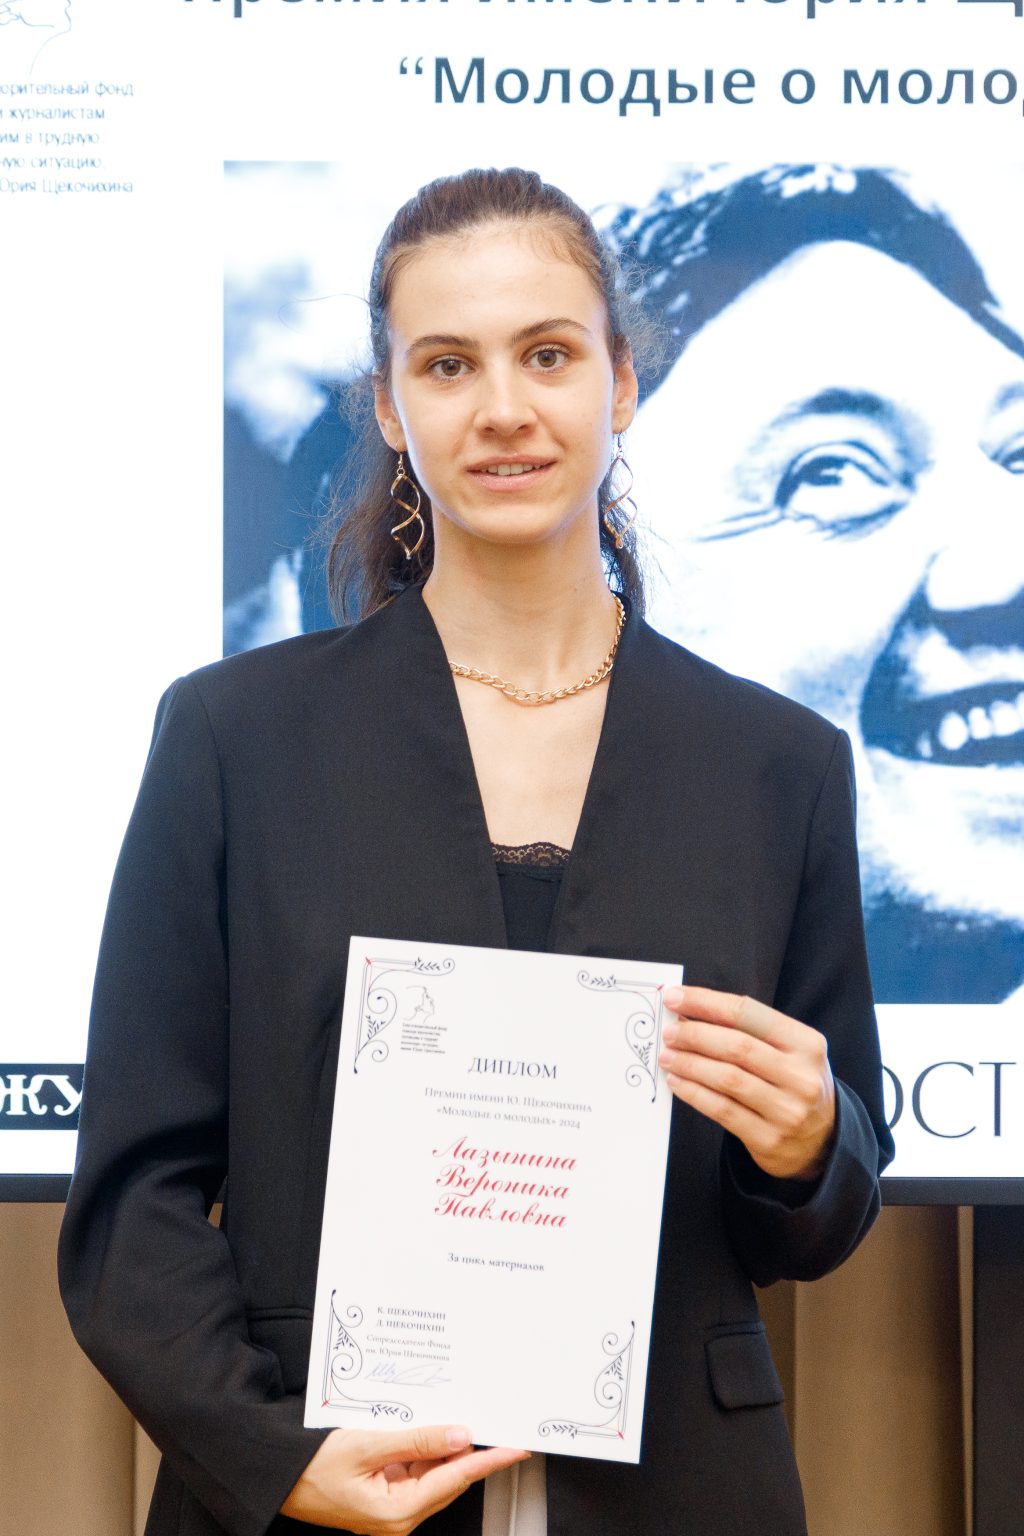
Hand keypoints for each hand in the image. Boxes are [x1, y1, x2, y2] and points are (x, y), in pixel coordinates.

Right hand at [280, 1423, 528, 1532]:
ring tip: (461, 1417)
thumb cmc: (311, 1468)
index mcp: (397, 1513)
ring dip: (446, 1447)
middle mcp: (398, 1517)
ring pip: (433, 1473)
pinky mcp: (382, 1495)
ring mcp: (390, 1508)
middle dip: (473, 1451)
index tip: (516, 1447)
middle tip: (497, 1423)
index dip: (490, 1461)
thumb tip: (460, 1436)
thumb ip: (416, 1441)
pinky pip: (414, 1470)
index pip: (456, 1479)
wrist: (277, 1477)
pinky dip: (425, 1449)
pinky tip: (429, 1427)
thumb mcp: (366, 1446)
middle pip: (448, 1479)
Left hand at [658, 985, 835, 1181]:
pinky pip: (722, 1110)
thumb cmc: (793, 1083)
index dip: (706, 1003)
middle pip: (737, 1047)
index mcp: (807, 1044)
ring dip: (690, 1064)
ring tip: (667, 1056)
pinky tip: (677, 1083)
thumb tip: (689, 1012)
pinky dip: (694, 1093)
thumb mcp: (789, 1050)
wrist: (823, 1141)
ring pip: (727, 1079)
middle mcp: (801, 1076)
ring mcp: (787, 1111)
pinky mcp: (769, 1139)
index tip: (674, 997)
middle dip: (694, 1035)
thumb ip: (748, 1031)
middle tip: (669, 1031)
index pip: (748, 1013)